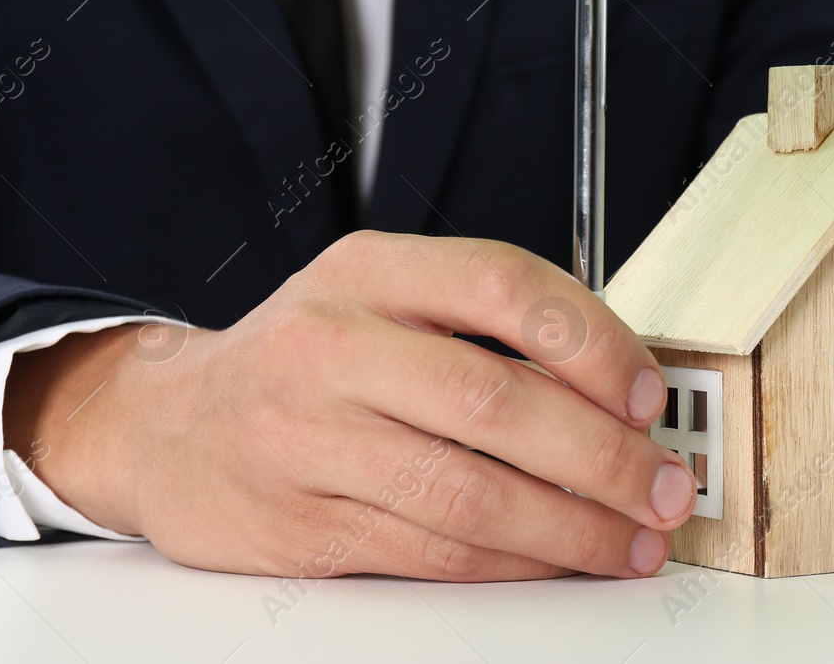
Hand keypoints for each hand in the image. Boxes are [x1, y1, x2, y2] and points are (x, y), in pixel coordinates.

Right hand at [3, 232, 697, 580]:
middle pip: (496, 401)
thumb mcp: (382, 296)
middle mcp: (333, 345)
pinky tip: (558, 560)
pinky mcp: (302, 526)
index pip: (504, 286)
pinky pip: (433, 552)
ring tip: (632, 540)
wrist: (170, 427)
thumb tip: (621, 388)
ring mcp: (309, 440)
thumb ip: (487, 324)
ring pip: (469, 494)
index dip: (594, 343)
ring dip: (572, 528)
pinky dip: (513, 563)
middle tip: (664, 488)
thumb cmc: (307, 356)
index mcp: (371, 271)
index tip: (648, 395)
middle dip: (604, 457)